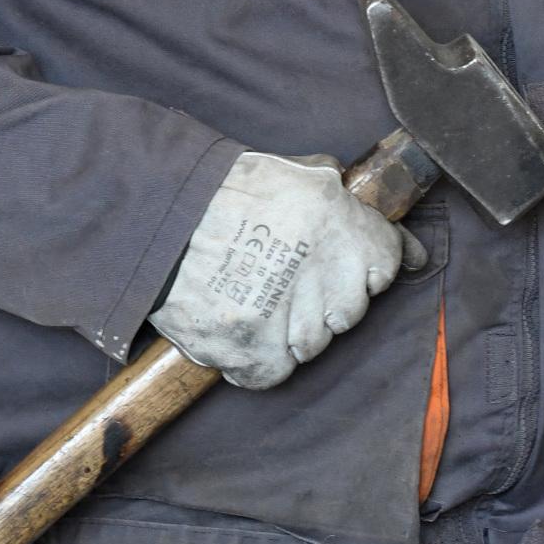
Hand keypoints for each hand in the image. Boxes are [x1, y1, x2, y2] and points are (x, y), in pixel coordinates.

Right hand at [151, 150, 425, 388]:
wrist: (155, 218)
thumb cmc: (221, 191)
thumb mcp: (292, 172)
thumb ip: (339, 196)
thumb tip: (385, 224)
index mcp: (338, 220)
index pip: (388, 261)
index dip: (368, 267)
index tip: (355, 271)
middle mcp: (321, 268)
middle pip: (351, 310)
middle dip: (327, 302)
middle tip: (290, 284)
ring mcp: (287, 314)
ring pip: (314, 345)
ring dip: (293, 332)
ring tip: (260, 304)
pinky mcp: (250, 348)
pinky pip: (275, 372)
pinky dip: (259, 360)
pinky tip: (243, 332)